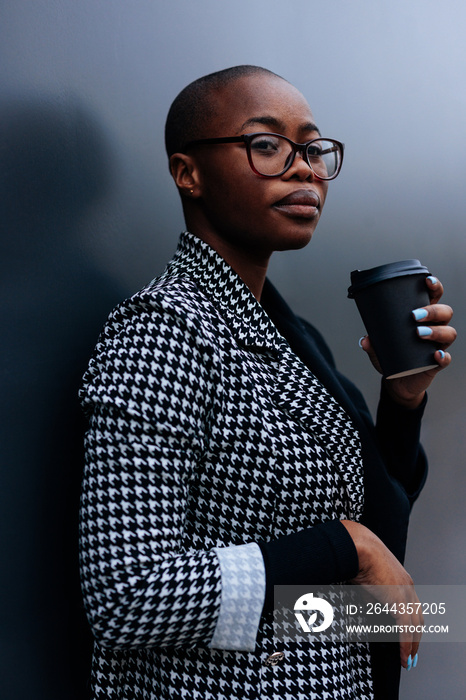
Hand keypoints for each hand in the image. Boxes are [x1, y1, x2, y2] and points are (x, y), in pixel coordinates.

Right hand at [341, 520, 422, 668]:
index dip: (412, 625)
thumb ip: (373, 599)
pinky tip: (403, 655)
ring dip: (412, 645)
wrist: (358, 546)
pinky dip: (405, 644)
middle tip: (411, 654)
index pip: (413, 608)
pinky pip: (405, 628)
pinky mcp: (398, 600)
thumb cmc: (358, 558)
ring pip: (415, 625)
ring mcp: (405, 593)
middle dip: (416, 638)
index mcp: (402, 580)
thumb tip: (372, 614)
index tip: (409, 638)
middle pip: (418, 619)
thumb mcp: (367, 582)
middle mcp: (408, 587)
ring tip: (407, 659)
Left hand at [360, 276, 456, 408]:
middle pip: (445, 312)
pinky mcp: (438, 362)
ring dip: (436, 331)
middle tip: (414, 315)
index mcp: (423, 316)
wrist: (397, 380)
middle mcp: (435, 327)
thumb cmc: (392, 355)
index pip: (434, 297)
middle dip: (433, 311)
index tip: (427, 281)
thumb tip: (365, 339)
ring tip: (419, 333)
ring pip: (449, 333)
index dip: (435, 286)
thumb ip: (372, 342)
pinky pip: (446, 358)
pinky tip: (435, 355)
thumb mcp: (379, 347)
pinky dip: (442, 356)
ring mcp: (438, 345)